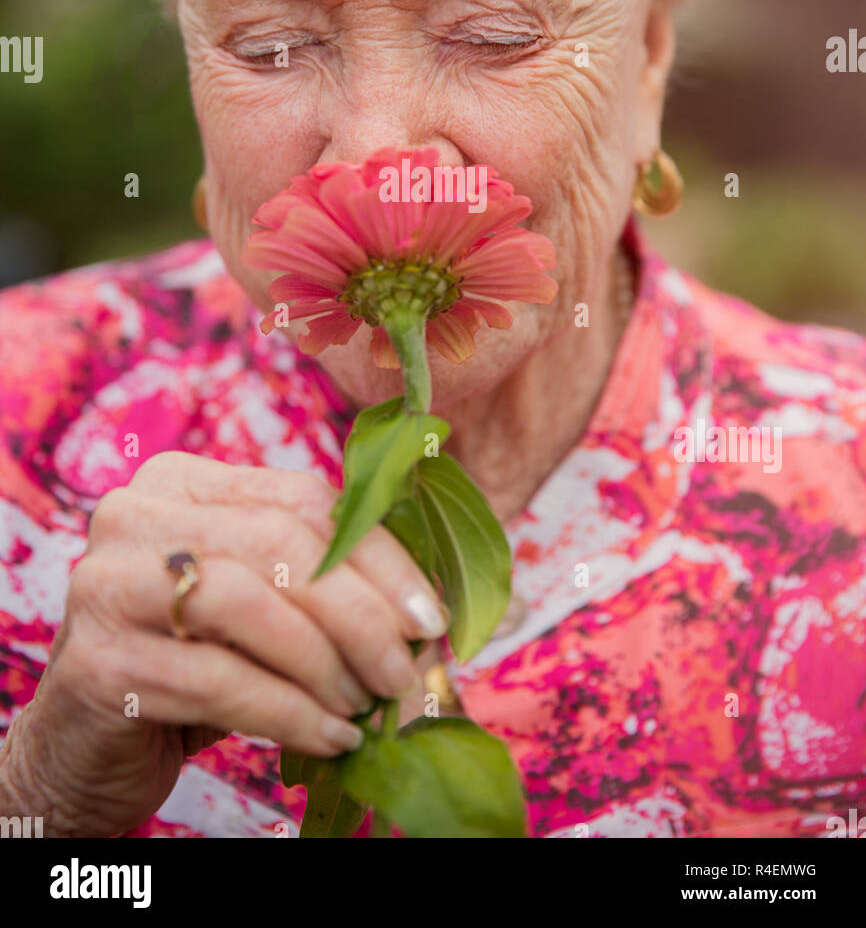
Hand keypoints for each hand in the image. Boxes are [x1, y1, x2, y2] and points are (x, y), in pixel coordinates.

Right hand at [0, 451, 448, 836]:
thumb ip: (319, 580)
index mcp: (182, 481)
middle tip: (407, 674)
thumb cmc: (188, 663)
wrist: (85, 744)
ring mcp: (107, 584)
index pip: (304, 499)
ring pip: (250, 606)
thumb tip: (428, 610)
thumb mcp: (254, 604)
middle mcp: (136, 516)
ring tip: (365, 707)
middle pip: (280, 546)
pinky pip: (220, 681)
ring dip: (328, 665)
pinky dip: (292, 713)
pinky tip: (332, 737)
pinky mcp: (98, 662)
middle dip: (362, 614)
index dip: (381, 557)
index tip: (431, 617)